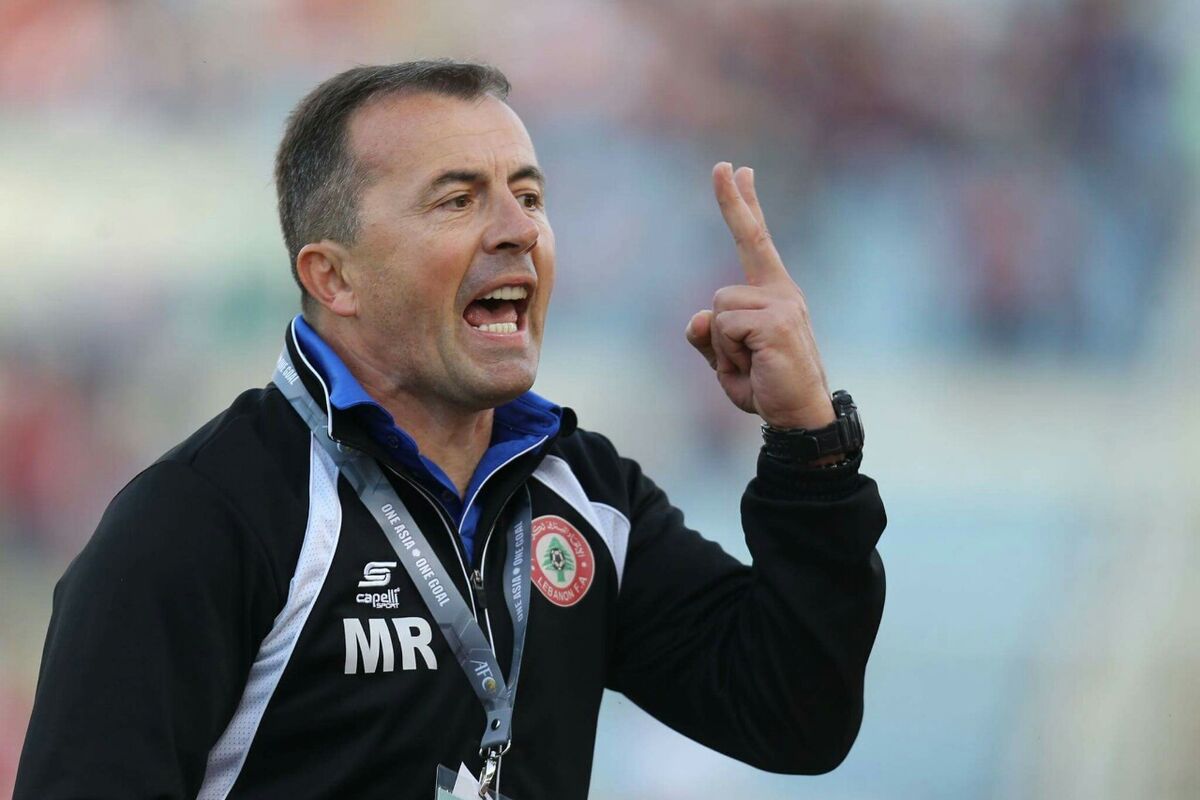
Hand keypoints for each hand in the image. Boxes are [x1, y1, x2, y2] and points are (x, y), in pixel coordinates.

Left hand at [685, 162, 834, 429]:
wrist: (799, 417)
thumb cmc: (767, 388)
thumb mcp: (727, 361)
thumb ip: (708, 338)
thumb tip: (696, 318)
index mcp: (772, 294)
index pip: (756, 239)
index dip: (744, 205)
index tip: (738, 170)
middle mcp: (781, 291)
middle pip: (748, 239)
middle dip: (733, 201)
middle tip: (723, 164)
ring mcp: (782, 303)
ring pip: (718, 305)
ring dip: (722, 344)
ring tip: (748, 364)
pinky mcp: (777, 321)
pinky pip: (724, 327)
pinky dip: (728, 354)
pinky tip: (754, 367)